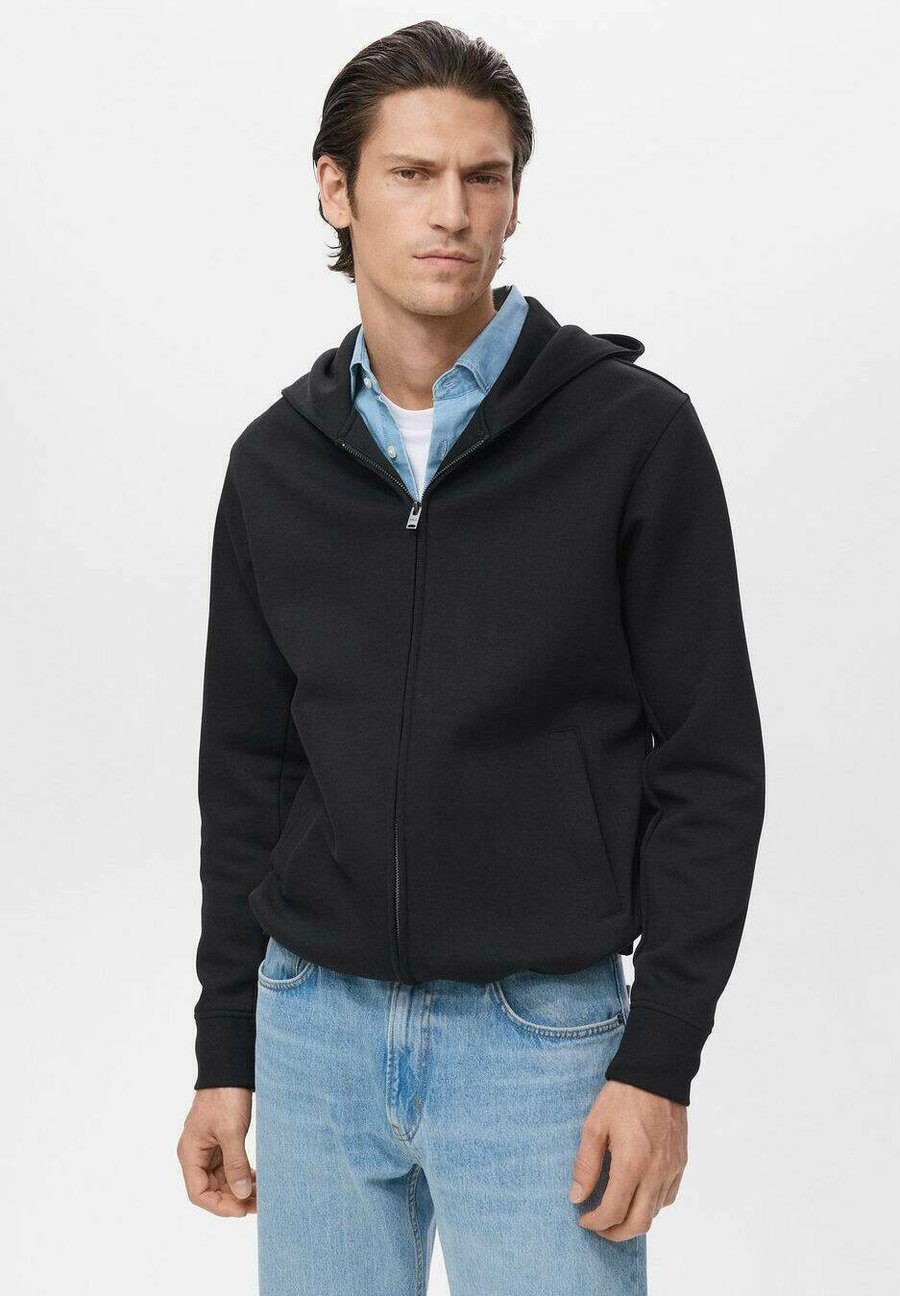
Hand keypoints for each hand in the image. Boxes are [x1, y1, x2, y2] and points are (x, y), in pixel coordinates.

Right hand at [177, 1087, 256, 1216]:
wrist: (229, 1068)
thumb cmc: (225, 1097)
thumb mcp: (231, 1131)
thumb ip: (235, 1164)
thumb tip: (242, 1195)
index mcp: (190, 1154)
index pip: (198, 1193)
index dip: (219, 1206)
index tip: (242, 1209)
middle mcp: (196, 1155)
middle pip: (211, 1190)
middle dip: (234, 1199)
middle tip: (260, 1204)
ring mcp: (209, 1150)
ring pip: (222, 1181)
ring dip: (241, 1189)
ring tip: (263, 1195)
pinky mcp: (222, 1143)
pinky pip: (230, 1168)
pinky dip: (243, 1175)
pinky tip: (259, 1181)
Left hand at [568, 1079, 687, 1239]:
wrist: (656, 1073)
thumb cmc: (622, 1097)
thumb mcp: (594, 1126)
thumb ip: (585, 1165)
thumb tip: (577, 1197)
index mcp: (632, 1165)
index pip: (614, 1212)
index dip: (595, 1222)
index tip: (583, 1218)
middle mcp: (655, 1173)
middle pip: (638, 1224)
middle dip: (615, 1233)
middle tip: (598, 1226)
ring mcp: (671, 1169)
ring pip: (654, 1213)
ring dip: (633, 1220)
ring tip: (615, 1210)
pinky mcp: (680, 1162)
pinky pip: (668, 1197)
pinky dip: (651, 1205)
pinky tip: (637, 1195)